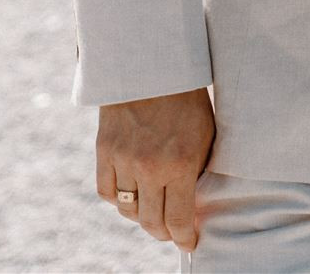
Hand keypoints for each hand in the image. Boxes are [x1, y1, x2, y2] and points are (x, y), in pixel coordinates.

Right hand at [96, 87, 215, 251]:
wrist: (153, 66)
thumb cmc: (188, 100)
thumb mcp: (204, 135)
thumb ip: (197, 171)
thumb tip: (195, 205)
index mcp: (180, 163)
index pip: (179, 219)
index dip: (184, 238)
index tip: (189, 244)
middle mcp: (149, 167)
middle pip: (150, 222)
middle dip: (163, 233)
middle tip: (171, 232)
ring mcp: (123, 160)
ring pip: (128, 210)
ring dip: (142, 218)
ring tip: (153, 213)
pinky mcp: (104, 151)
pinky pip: (107, 192)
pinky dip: (119, 200)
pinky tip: (131, 196)